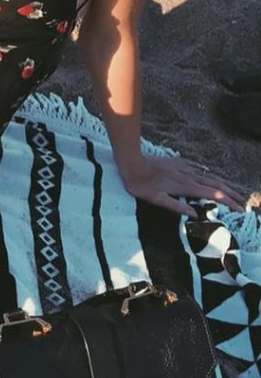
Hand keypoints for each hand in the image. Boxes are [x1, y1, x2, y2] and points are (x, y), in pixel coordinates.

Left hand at [120, 154, 250, 218]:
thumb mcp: (156, 200)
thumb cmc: (141, 185)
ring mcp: (186, 167)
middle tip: (243, 202)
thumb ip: (176, 207)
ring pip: (211, 175)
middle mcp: (190, 175)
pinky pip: (201, 168)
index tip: (239, 209)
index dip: (228, 202)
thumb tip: (196, 215)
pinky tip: (215, 176)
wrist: (133, 163)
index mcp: (186, 186)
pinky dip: (212, 174)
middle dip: (232, 194)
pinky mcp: (181, 162)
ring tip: (235, 190)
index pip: (213, 195)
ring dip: (225, 184)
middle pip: (216, 185)